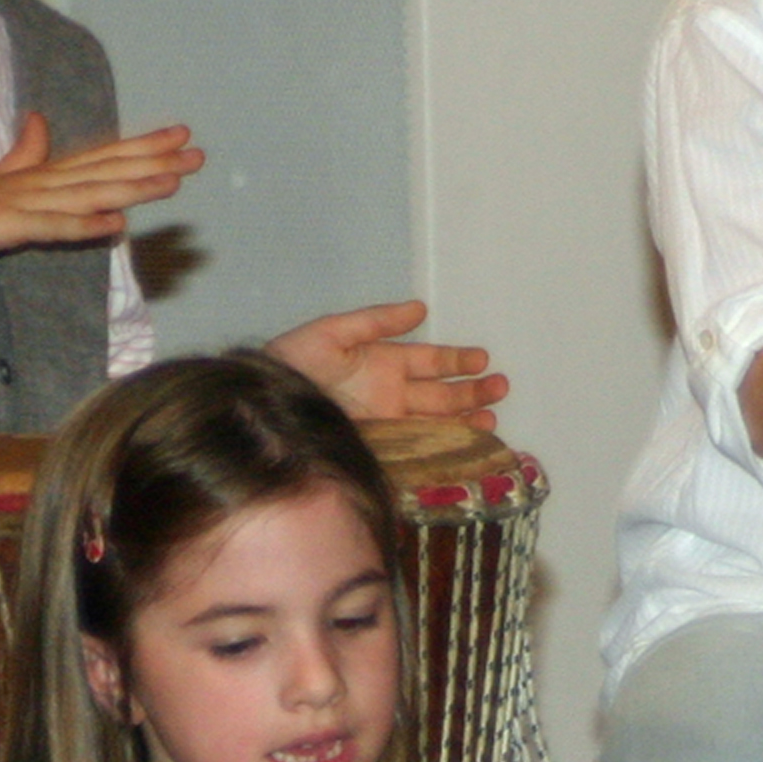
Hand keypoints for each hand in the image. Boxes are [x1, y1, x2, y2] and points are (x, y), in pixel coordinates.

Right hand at [0, 114, 197, 274]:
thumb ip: (24, 153)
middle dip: (153, 161)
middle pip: (106, 169)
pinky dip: (84, 226)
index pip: (102, 156)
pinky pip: (52, 228)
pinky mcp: (7, 227)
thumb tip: (39, 120)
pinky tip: (115, 227)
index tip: (181, 135)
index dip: (142, 145)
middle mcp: (40, 183)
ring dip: (132, 188)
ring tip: (173, 181)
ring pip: (89, 194)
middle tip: (197, 152)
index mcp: (42, 174)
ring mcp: (25, 203)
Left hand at [270, 299, 509, 429]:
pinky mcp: (381, 451)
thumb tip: (420, 309)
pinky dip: (443, 452)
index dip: (457, 360)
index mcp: (383, 364)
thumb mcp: (330, 334)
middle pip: (442, 394)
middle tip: (500, 388)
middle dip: (472, 391)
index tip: (483, 360)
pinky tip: (464, 450)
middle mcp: (392, 396)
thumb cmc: (291, 366)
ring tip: (491, 420)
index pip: (430, 361)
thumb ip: (375, 321)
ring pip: (437, 423)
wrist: (262, 410)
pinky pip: (417, 452)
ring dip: (465, 421)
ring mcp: (388, 425)